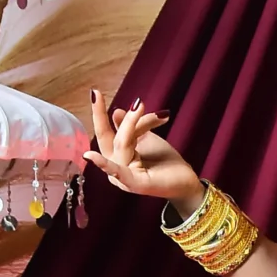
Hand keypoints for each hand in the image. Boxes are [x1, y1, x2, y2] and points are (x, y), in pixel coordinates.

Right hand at [82, 90, 201, 212]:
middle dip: (110, 116)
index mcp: (115, 156)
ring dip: (136, 125)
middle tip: (134, 102)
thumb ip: (129, 128)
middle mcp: (115, 167)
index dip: (99, 113)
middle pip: (110, 137)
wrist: (186, 181)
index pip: (108, 132)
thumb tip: (116, 112)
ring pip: (121, 143)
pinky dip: (105, 165)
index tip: (95, 92)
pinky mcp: (135, 184)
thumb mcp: (145, 139)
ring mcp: (123, 178)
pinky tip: (91, 156)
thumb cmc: (165, 162)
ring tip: (155, 114)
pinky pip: (119, 172)